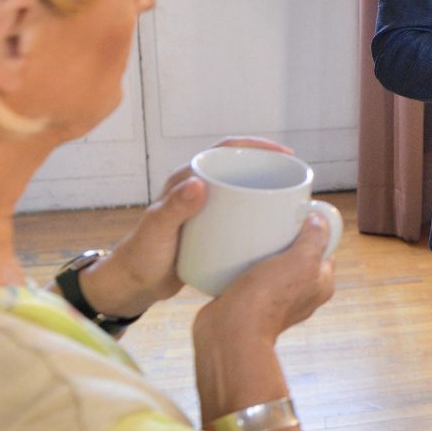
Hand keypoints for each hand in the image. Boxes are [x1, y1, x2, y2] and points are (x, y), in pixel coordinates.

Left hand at [75, 136, 291, 321]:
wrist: (135, 285)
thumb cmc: (141, 255)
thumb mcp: (157, 231)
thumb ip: (175, 208)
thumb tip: (200, 184)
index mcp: (187, 179)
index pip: (226, 151)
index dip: (257, 146)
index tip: (284, 153)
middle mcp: (200, 190)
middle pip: (241, 169)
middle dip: (270, 169)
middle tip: (295, 183)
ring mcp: (208, 210)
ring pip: (244, 194)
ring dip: (268, 196)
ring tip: (293, 208)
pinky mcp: (214, 230)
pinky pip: (242, 218)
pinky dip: (261, 220)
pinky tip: (276, 233)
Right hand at [194, 208, 337, 348]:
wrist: (230, 331)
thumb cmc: (269, 298)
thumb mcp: (301, 260)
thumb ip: (315, 239)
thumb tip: (320, 220)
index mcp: (320, 286)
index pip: (325, 251)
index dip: (315, 232)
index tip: (298, 217)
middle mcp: (301, 295)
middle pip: (298, 256)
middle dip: (286, 240)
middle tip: (272, 224)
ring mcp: (276, 300)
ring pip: (274, 266)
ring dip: (263, 252)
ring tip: (252, 237)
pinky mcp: (251, 302)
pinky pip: (252, 277)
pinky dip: (245, 266)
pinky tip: (235, 255)